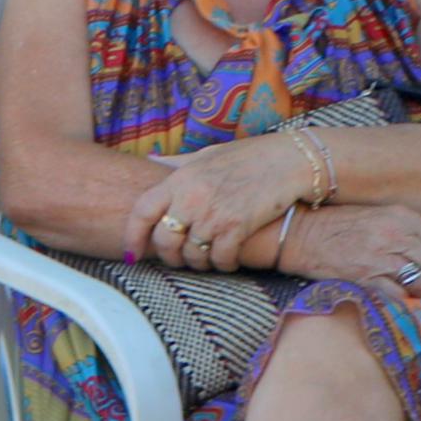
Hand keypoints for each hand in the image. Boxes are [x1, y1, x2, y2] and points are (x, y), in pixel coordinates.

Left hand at [123, 132, 320, 271]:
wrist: (289, 160)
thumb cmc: (247, 157)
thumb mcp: (205, 155)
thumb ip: (176, 163)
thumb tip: (150, 161)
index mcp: (179, 178)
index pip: (141, 212)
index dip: (132, 237)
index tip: (131, 253)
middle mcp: (191, 197)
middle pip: (163, 240)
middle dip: (168, 257)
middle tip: (177, 261)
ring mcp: (214, 213)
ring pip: (191, 254)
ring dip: (197, 263)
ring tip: (204, 261)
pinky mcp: (238, 226)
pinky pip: (220, 258)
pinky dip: (222, 265)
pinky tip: (228, 261)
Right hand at [271, 201, 420, 306]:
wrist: (298, 234)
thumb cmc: (339, 227)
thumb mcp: (380, 217)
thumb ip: (412, 231)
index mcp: (402, 217)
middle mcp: (394, 234)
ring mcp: (379, 255)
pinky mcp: (364, 276)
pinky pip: (399, 295)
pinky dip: (409, 304)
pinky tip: (408, 307)